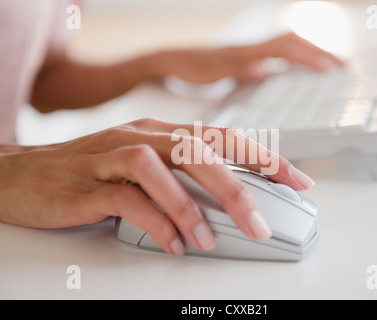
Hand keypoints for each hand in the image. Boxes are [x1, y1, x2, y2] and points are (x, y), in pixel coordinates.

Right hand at [0, 119, 313, 255]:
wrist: (23, 175)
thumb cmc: (91, 173)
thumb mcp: (143, 168)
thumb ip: (182, 179)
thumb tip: (226, 204)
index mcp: (162, 132)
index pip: (224, 138)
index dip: (263, 157)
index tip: (296, 180)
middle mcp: (142, 136)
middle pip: (201, 149)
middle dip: (238, 187)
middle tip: (259, 224)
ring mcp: (113, 155)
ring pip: (164, 167)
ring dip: (192, 206)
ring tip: (210, 239)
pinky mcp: (89, 182)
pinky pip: (129, 198)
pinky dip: (156, 221)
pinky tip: (173, 242)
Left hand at [152, 32, 343, 82]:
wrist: (172, 59)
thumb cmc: (189, 67)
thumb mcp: (210, 73)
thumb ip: (237, 70)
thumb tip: (266, 67)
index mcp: (246, 52)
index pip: (286, 50)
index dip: (309, 58)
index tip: (331, 69)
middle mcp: (252, 47)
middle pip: (294, 42)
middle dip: (320, 53)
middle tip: (344, 66)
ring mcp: (251, 50)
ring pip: (289, 44)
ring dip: (311, 52)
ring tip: (332, 64)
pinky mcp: (248, 56)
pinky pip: (279, 52)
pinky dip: (296, 57)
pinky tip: (301, 67)